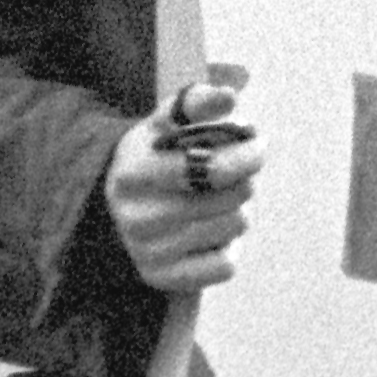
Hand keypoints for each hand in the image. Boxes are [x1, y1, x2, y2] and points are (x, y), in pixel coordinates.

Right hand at [104, 75, 261, 291]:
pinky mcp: (161, 279)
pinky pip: (226, 267)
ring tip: (215, 203)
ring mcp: (146, 252)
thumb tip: (227, 97)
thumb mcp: (167, 121)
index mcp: (134, 171)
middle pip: (234, 198)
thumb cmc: (158, 154)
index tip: (257, 142)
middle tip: (236, 173)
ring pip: (235, 228)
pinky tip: (208, 233)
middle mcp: (135, 217)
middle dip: (245, 179)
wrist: (119, 206)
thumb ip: (195, 101)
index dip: (246, 154)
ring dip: (237, 211)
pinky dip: (227, 248)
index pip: (211, 168)